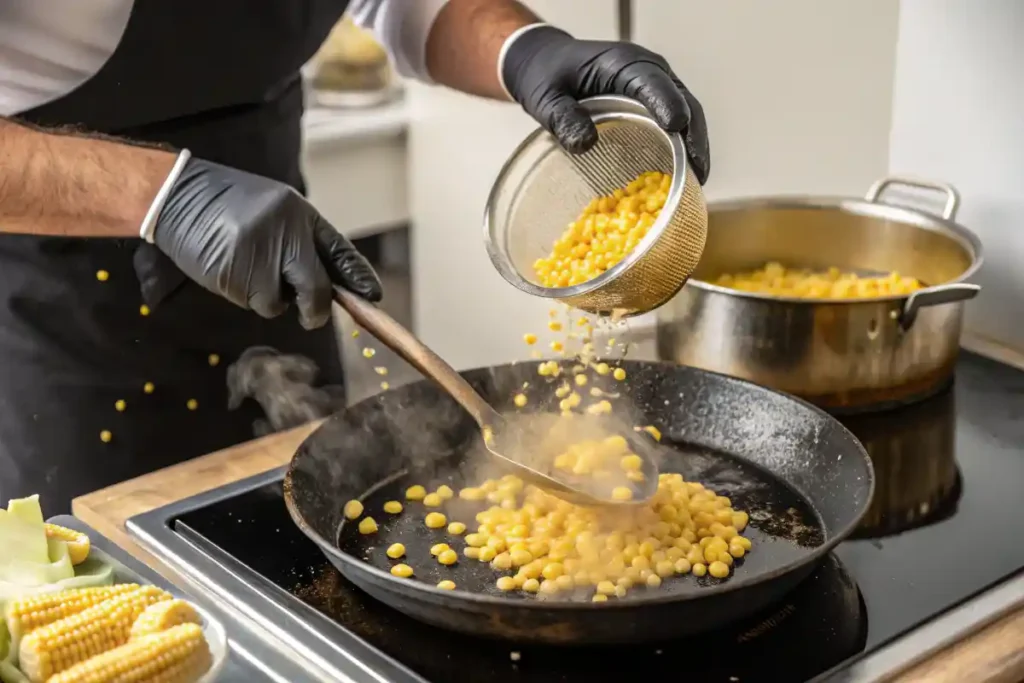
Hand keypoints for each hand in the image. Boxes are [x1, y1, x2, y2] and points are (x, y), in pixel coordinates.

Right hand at [150, 159, 382, 328]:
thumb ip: (302, 242)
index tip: (373, 296)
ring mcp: (258, 257)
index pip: (339, 251)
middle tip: (312, 316)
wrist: (177, 194)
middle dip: (316, 310)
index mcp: (300, 215)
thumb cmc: (231, 204)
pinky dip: (243, 294)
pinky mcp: (233, 275)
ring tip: (246, 265)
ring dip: (267, 296)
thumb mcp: (276, 210)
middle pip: (316, 289)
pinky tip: (229, 267)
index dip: (357, 277)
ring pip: (277, 304)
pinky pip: (249, 302)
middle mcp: (285, 236)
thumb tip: (331, 285)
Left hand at [501, 26, 709, 183]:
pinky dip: (683, 150)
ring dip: (694, 146)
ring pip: (687, 114)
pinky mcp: (652, 106)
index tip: (677, 124)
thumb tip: (584, 144)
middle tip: (698, 169)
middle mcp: (645, 72)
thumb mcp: (545, 97)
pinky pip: (675, 126)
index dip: (666, 101)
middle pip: (682, 100)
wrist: (547, 64)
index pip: (651, 80)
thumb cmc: (547, 76)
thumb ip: (562, 118)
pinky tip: (685, 175)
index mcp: (621, 63)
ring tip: (699, 179)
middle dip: (693, 135)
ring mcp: (653, 89)